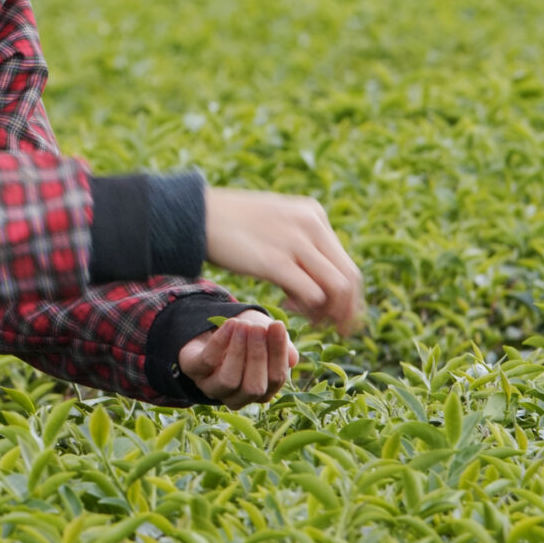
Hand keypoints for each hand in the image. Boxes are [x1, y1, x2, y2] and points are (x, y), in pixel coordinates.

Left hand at [180, 312, 297, 407]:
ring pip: (229, 380)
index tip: (278, 326)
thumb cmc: (246, 336)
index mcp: (262, 391)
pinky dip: (221, 341)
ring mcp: (212, 387)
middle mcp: (237, 396)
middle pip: (254, 387)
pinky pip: (207, 362)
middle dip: (258, 356)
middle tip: (258, 328)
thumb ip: (282, 347)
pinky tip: (231, 323)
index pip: (276, 379)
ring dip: (239, 351)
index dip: (278, 353)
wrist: (211, 326)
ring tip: (244, 325)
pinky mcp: (192, 371)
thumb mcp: (266, 337)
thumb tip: (292, 360)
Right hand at [204, 187, 363, 334]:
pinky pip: (312, 294)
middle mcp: (311, 225)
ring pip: (337, 288)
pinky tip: (289, 308)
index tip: (336, 313)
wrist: (193, 213)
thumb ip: (299, 245)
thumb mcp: (274, 224)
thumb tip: (314, 278)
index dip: (348, 296)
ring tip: (310, 320)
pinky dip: (309, 309)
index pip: (347, 263)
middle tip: (336, 329)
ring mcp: (295, 242)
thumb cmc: (229, 223)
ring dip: (330, 313)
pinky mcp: (275, 261)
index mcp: (314, 214)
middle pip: (350, 278)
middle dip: (348, 310)